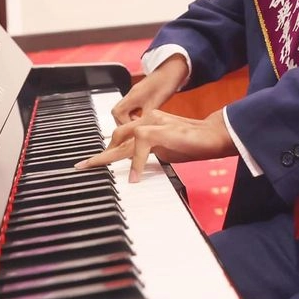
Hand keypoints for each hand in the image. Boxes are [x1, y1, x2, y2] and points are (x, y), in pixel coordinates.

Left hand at [74, 108, 235, 182]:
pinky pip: (138, 146)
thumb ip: (151, 153)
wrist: (214, 134)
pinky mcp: (157, 130)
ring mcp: (151, 123)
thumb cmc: (195, 143)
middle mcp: (147, 120)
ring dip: (107, 157)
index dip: (108, 148)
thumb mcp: (167, 151)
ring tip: (92, 167)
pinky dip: (135, 163)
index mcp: (150, 123)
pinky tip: (134, 178)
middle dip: (100, 154)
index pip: (124, 135)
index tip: (91, 161)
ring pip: (122, 139)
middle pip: (117, 137)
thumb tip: (136, 166)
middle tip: (84, 166)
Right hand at [110, 55, 188, 125]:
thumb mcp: (156, 103)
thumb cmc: (166, 83)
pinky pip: (131, 108)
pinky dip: (135, 115)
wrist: (172, 69)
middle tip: (136, 129)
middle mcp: (131, 95)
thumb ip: (146, 117)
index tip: (134, 129)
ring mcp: (135, 95)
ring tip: (141, 125)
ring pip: (124, 110)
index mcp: (133, 96)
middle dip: (124, 123)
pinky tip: (144, 119)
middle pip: (117, 112)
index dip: (124, 123)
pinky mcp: (140, 95)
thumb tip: (140, 130)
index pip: (117, 113)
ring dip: (130, 119)